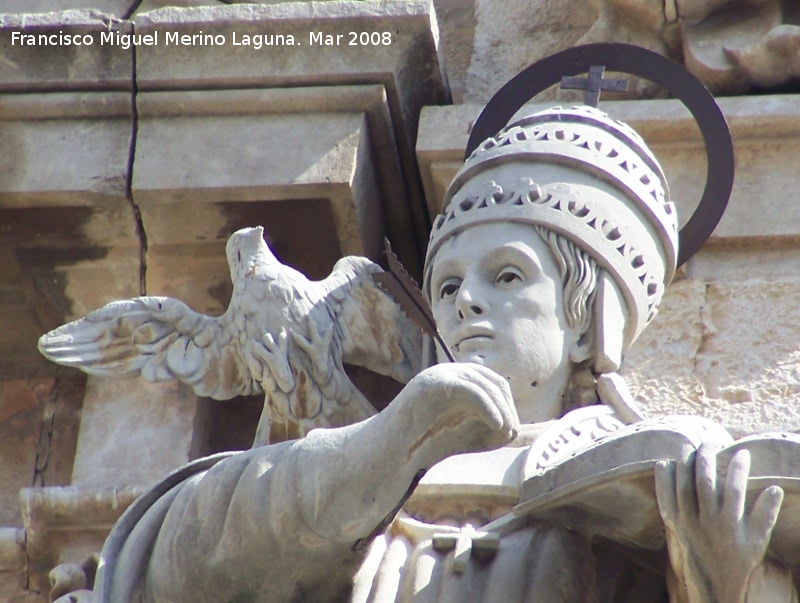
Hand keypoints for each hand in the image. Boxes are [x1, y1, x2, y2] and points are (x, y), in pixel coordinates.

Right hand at [397, 362, 518, 463]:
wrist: (388, 451)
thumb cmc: (425, 445)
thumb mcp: (464, 433)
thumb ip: (487, 426)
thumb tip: (512, 428)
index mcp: (455, 379)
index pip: (492, 382)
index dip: (506, 404)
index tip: (509, 430)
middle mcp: (448, 372)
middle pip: (492, 381)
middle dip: (506, 407)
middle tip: (509, 432)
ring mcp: (438, 375)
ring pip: (484, 385)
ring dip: (501, 410)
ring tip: (504, 432)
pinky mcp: (432, 385)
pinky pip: (470, 390)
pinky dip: (489, 407)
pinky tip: (497, 426)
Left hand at [655, 444, 783, 602]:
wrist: (714, 582)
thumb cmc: (739, 558)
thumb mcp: (757, 540)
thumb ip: (765, 514)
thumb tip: (775, 488)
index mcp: (730, 522)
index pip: (735, 488)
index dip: (739, 467)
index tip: (742, 451)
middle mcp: (707, 520)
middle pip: (704, 482)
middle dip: (706, 457)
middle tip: (710, 442)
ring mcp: (687, 521)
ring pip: (683, 486)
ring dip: (684, 463)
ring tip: (688, 446)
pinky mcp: (673, 525)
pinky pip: (664, 499)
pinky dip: (662, 481)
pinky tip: (664, 463)